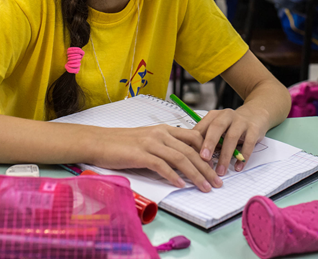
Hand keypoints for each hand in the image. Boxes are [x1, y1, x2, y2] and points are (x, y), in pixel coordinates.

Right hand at [89, 125, 222, 191]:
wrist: (98, 141)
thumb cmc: (122, 144)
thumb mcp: (147, 140)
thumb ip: (164, 147)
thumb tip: (181, 162)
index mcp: (165, 130)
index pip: (194, 138)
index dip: (208, 152)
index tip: (217, 166)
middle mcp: (161, 134)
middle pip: (191, 151)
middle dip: (207, 168)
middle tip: (219, 182)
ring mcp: (151, 143)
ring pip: (180, 159)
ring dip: (196, 175)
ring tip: (206, 187)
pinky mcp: (140, 154)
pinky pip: (161, 165)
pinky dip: (173, 176)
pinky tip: (181, 185)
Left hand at [193, 107, 269, 174]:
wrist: (255, 114)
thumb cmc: (232, 125)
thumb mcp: (218, 128)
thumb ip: (207, 138)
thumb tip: (192, 156)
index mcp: (214, 115)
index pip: (202, 127)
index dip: (195, 141)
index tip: (190, 155)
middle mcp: (227, 115)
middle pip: (216, 127)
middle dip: (209, 143)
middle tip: (204, 158)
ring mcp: (241, 121)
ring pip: (232, 137)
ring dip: (225, 156)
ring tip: (220, 171)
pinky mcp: (254, 129)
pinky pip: (249, 143)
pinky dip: (243, 156)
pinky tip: (238, 167)